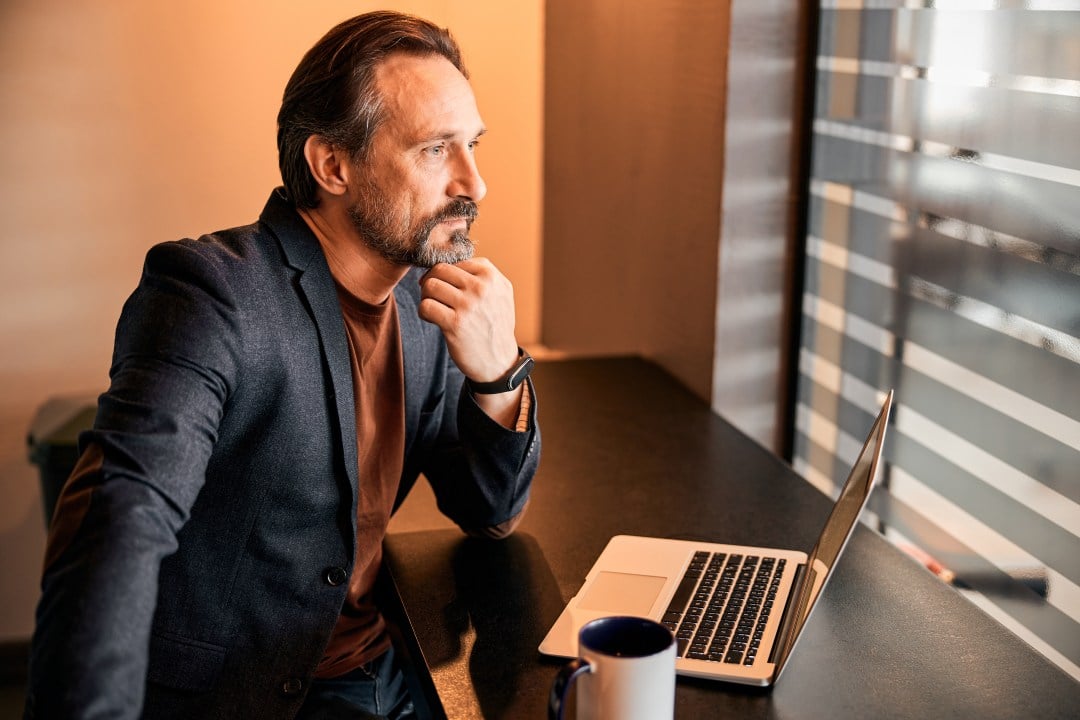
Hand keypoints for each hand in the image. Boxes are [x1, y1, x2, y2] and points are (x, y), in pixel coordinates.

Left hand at [418, 258, 519, 383]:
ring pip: (430, 286)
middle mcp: (481, 288)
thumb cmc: (495, 325)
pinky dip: (424, 312)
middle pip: (439, 271)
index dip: (445, 275)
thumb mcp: (500, 293)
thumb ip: (481, 274)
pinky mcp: (455, 324)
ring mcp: (468, 305)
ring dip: (427, 297)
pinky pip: (426, 306)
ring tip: (435, 308)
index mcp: (491, 276)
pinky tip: (433, 319)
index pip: (454, 262)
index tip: (446, 289)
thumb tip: (448, 261)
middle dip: (432, 283)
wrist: (499, 361)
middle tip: (435, 298)